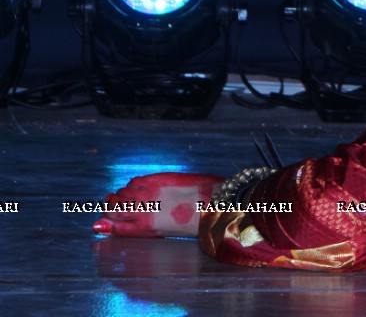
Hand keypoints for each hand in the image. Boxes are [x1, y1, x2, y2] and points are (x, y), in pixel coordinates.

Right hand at [91, 172, 223, 237]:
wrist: (217, 204)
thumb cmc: (192, 223)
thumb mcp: (161, 233)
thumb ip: (132, 229)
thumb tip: (101, 225)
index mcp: (146, 228)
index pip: (113, 225)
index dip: (106, 222)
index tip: (102, 221)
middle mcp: (144, 210)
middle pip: (113, 208)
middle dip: (110, 208)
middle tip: (114, 207)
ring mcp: (150, 193)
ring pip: (121, 193)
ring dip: (121, 196)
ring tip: (130, 198)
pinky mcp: (158, 179)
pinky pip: (134, 181)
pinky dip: (133, 185)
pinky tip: (140, 188)